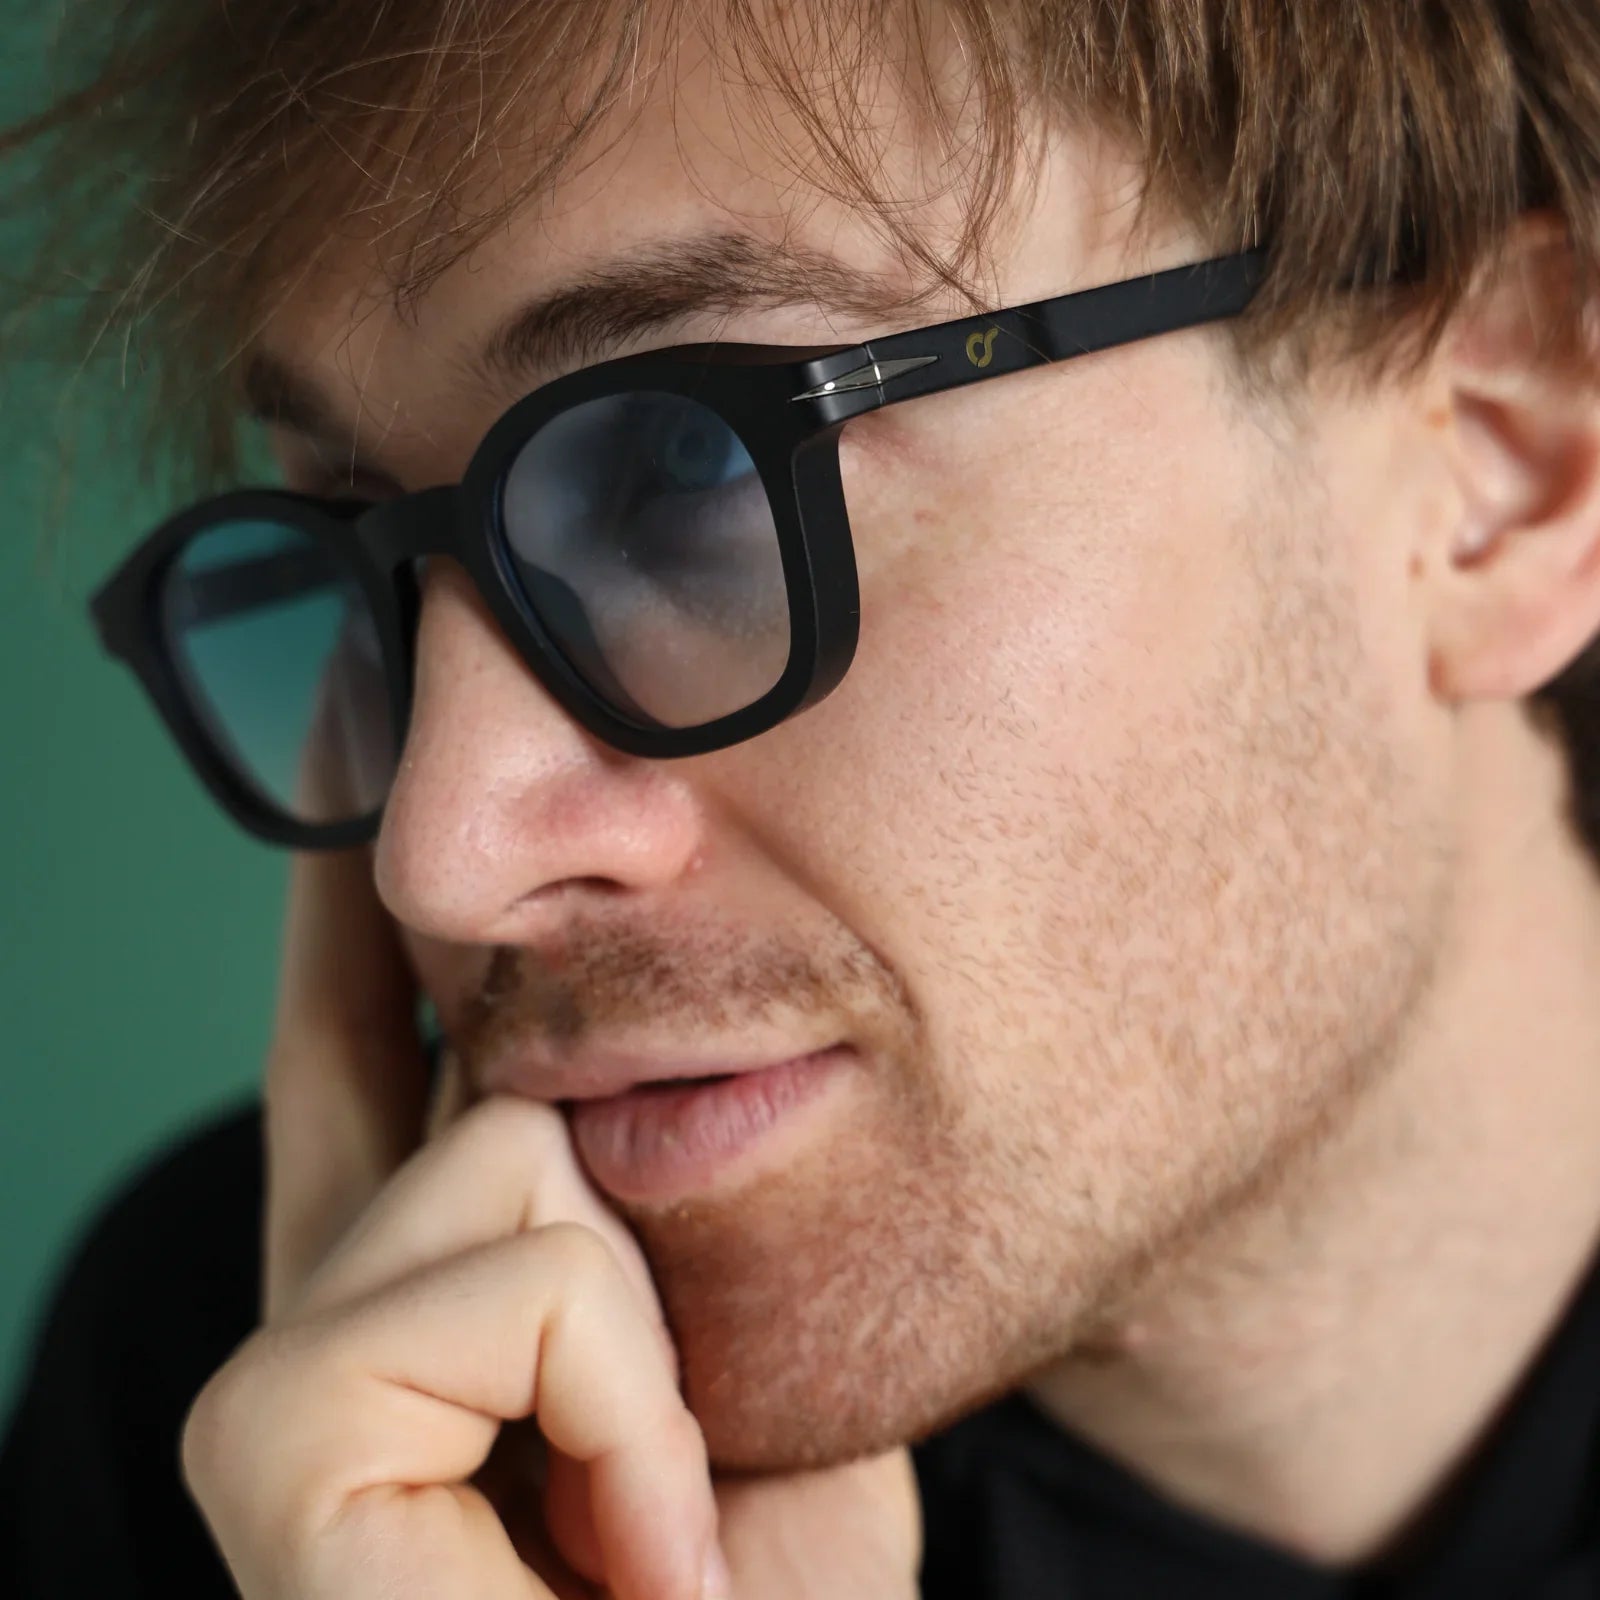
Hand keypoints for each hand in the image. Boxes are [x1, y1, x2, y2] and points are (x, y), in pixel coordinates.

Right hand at [179, 841, 920, 1597]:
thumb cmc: (761, 1585)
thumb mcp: (720, 1367)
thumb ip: (637, 1225)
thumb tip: (597, 1078)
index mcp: (420, 1290)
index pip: (359, 1037)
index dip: (351, 919)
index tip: (343, 756)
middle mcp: (322, 1309)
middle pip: (472, 1071)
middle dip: (604, 1208)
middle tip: (651, 1467)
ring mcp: (281, 1381)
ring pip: (496, 1150)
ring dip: (629, 1336)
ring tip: (649, 1524)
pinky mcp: (272, 1452)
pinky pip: (486, 1292)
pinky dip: (609, 1406)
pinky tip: (628, 1549)